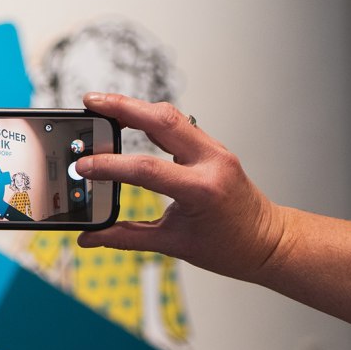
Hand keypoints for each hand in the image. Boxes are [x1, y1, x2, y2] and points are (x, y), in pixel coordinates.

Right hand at [75, 92, 286, 281]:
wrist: (268, 242)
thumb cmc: (230, 247)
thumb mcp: (174, 245)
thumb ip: (127, 237)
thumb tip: (90, 238)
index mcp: (202, 190)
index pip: (147, 169)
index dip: (110, 165)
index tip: (83, 166)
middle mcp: (211, 162)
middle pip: (162, 120)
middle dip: (123, 107)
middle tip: (90, 103)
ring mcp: (214, 150)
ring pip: (170, 115)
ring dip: (135, 107)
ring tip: (103, 105)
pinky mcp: (212, 147)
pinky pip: (178, 123)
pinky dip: (151, 116)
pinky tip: (130, 117)